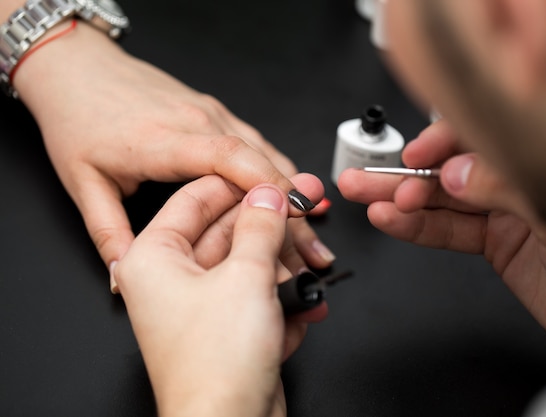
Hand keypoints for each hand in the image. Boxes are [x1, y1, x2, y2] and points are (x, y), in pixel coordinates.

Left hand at [12, 22, 334, 281]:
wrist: (78, 69)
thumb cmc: (79, 118)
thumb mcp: (83, 182)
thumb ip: (108, 233)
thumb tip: (119, 277)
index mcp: (163, 141)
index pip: (227, 158)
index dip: (265, 186)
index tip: (292, 217)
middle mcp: (196, 122)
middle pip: (258, 161)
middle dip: (291, 206)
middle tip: (313, 247)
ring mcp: (209, 113)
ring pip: (265, 151)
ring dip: (291, 189)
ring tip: (312, 229)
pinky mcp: (214, 112)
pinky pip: (257, 141)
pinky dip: (280, 169)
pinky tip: (294, 193)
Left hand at [114, 174, 326, 416]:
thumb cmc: (215, 365)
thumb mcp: (246, 276)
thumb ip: (261, 226)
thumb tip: (270, 194)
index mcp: (154, 257)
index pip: (198, 196)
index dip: (241, 184)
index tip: (276, 179)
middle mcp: (172, 279)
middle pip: (229, 232)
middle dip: (274, 230)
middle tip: (308, 213)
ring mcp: (200, 306)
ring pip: (249, 266)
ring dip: (286, 270)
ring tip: (315, 271)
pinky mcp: (225, 330)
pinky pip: (257, 298)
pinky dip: (283, 301)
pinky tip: (307, 307)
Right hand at [339, 120, 545, 355]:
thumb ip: (505, 188)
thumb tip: (453, 175)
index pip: (482, 132)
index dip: (441, 140)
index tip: (414, 154)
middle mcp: (522, 177)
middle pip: (452, 165)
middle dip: (405, 171)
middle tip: (366, 178)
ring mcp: (507, 211)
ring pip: (442, 199)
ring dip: (398, 198)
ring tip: (363, 196)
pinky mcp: (497, 245)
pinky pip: (449, 231)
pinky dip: (416, 226)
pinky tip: (391, 219)